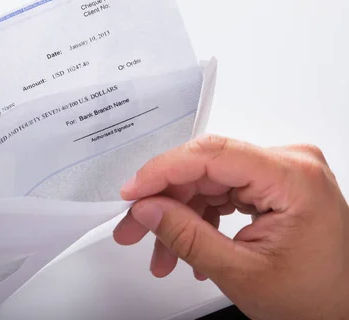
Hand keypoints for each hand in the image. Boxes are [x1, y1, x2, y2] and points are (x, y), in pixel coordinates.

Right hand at [113, 135, 348, 318]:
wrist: (341, 312)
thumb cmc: (314, 300)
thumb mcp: (239, 272)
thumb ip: (186, 236)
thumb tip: (146, 208)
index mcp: (292, 177)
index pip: (212, 155)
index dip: (163, 170)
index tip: (131, 193)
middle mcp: (290, 164)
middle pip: (205, 169)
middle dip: (165, 202)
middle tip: (132, 228)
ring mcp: (281, 174)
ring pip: (207, 183)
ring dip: (179, 217)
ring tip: (162, 255)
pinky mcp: (273, 186)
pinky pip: (222, 192)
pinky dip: (200, 219)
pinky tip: (187, 247)